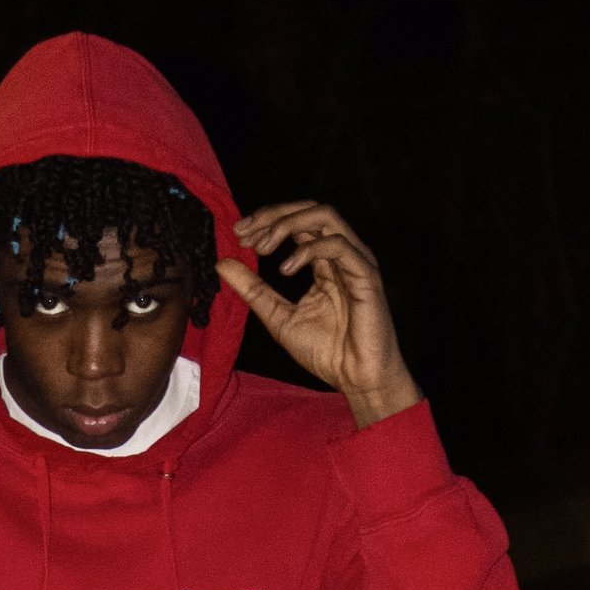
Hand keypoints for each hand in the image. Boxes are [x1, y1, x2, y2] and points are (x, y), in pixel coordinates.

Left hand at [217, 202, 421, 428]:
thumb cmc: (326, 352)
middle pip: (309, 210)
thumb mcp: (277, 317)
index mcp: (323, 261)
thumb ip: (253, 290)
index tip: (237, 234)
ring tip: (262, 248)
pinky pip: (338, 245)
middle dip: (273, 215)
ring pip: (324, 216)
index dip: (265, 221)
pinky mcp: (366, 273)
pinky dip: (308, 249)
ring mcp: (355, 261)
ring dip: (288, 224)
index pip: (295, 223)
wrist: (357, 379)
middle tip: (244, 233)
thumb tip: (223, 263)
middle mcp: (341, 254)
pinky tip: (286, 268)